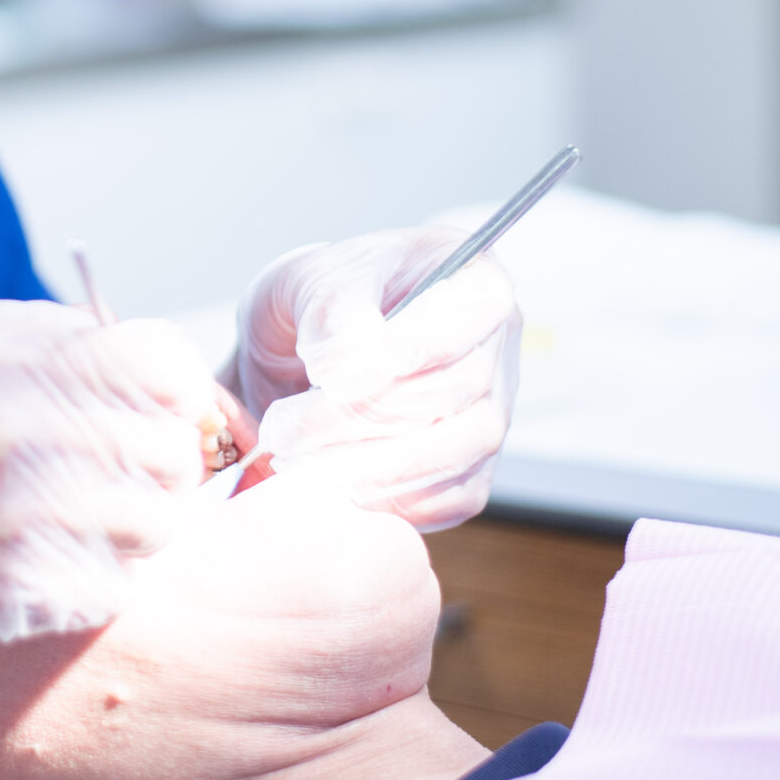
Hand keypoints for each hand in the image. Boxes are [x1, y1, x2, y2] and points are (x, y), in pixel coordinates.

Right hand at [0, 293, 225, 654]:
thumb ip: (42, 339)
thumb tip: (128, 355)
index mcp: (16, 355)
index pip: (162, 365)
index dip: (174, 394)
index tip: (162, 415)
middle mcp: (26, 428)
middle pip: (167, 452)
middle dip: (157, 469)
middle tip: (127, 483)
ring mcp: (18, 514)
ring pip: (149, 528)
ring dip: (131, 531)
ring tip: (85, 530)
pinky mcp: (3, 589)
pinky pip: (104, 590)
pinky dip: (93, 583)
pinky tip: (52, 568)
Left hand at [232, 226, 520, 529]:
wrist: (299, 354)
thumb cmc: (315, 302)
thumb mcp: (309, 280)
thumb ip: (333, 310)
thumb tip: (351, 365)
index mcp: (472, 278)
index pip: (460, 318)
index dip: (403, 350)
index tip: (331, 378)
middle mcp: (495, 346)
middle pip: (455, 390)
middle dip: (364, 417)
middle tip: (284, 429)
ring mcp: (490, 411)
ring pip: (456, 452)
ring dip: (369, 467)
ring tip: (293, 462)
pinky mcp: (471, 470)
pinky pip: (445, 499)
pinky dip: (384, 501)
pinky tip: (325, 487)